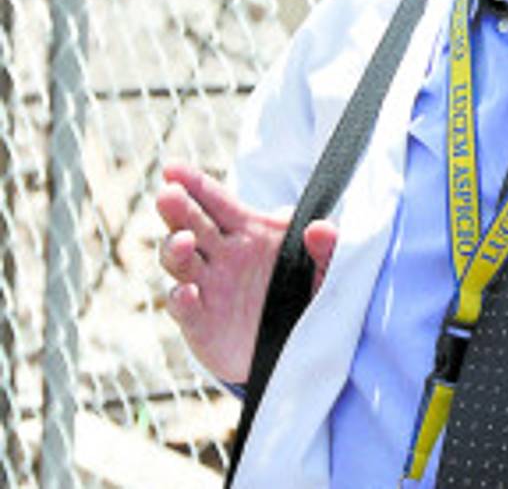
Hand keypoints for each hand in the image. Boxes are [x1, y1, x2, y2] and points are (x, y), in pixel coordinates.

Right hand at [155, 163, 337, 383]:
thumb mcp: (328, 270)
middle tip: (169, 194)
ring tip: (184, 241)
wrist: (298, 347)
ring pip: (178, 262)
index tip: (172, 169)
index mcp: (248, 231)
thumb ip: (328, 248)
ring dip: (174, 250)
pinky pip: (184, 308)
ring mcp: (207, 288)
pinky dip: (181, 300)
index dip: (194, 183)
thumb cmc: (307, 294)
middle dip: (177, 209)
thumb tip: (320, 227)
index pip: (216, 200)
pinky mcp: (200, 324)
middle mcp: (221, 255)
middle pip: (189, 224)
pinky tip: (188, 292)